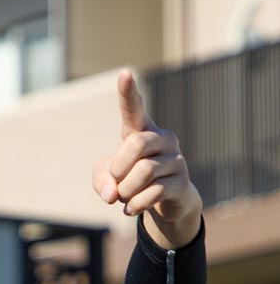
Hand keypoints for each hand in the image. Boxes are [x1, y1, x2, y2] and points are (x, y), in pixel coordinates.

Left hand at [93, 68, 201, 249]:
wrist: (165, 202)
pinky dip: (136, 205)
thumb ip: (101, 179)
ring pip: (144, 171)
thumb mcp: (109, 180)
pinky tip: (130, 210)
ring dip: (126, 191)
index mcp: (142, 133)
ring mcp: (175, 159)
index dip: (128, 93)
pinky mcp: (182, 181)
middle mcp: (162, 139)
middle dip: (119, 168)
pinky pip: (154, 192)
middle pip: (136, 144)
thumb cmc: (132, 182)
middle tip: (116, 184)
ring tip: (125, 198)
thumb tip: (111, 192)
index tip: (124, 73)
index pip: (134, 110)